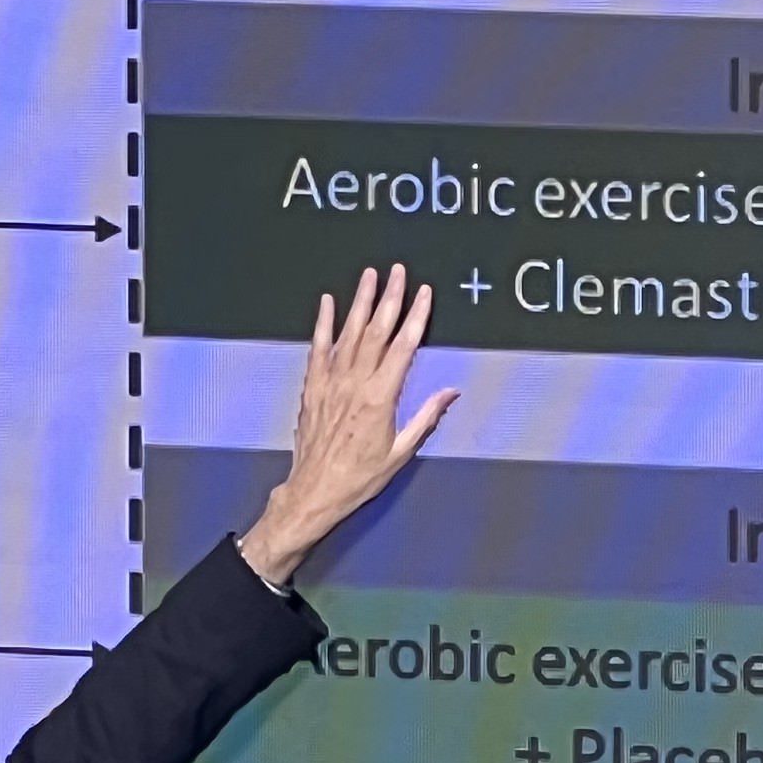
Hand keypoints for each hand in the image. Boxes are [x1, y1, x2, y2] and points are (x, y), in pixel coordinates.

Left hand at [238, 263, 453, 587]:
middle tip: (398, 271)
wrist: (315, 491)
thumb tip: (450, 393)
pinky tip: (327, 303)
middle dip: (390, 298)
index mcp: (381, 399)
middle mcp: (355, 385)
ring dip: (360, 302)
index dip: (416, 317)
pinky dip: (322, 324)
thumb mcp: (400, 452)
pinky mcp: (313, 388)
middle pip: (376, 331)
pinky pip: (318, 349)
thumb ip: (426, 417)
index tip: (424, 293)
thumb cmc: (358, 477)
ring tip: (370, 276)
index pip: (403, 347)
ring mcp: (331, 384)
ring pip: (348, 334)